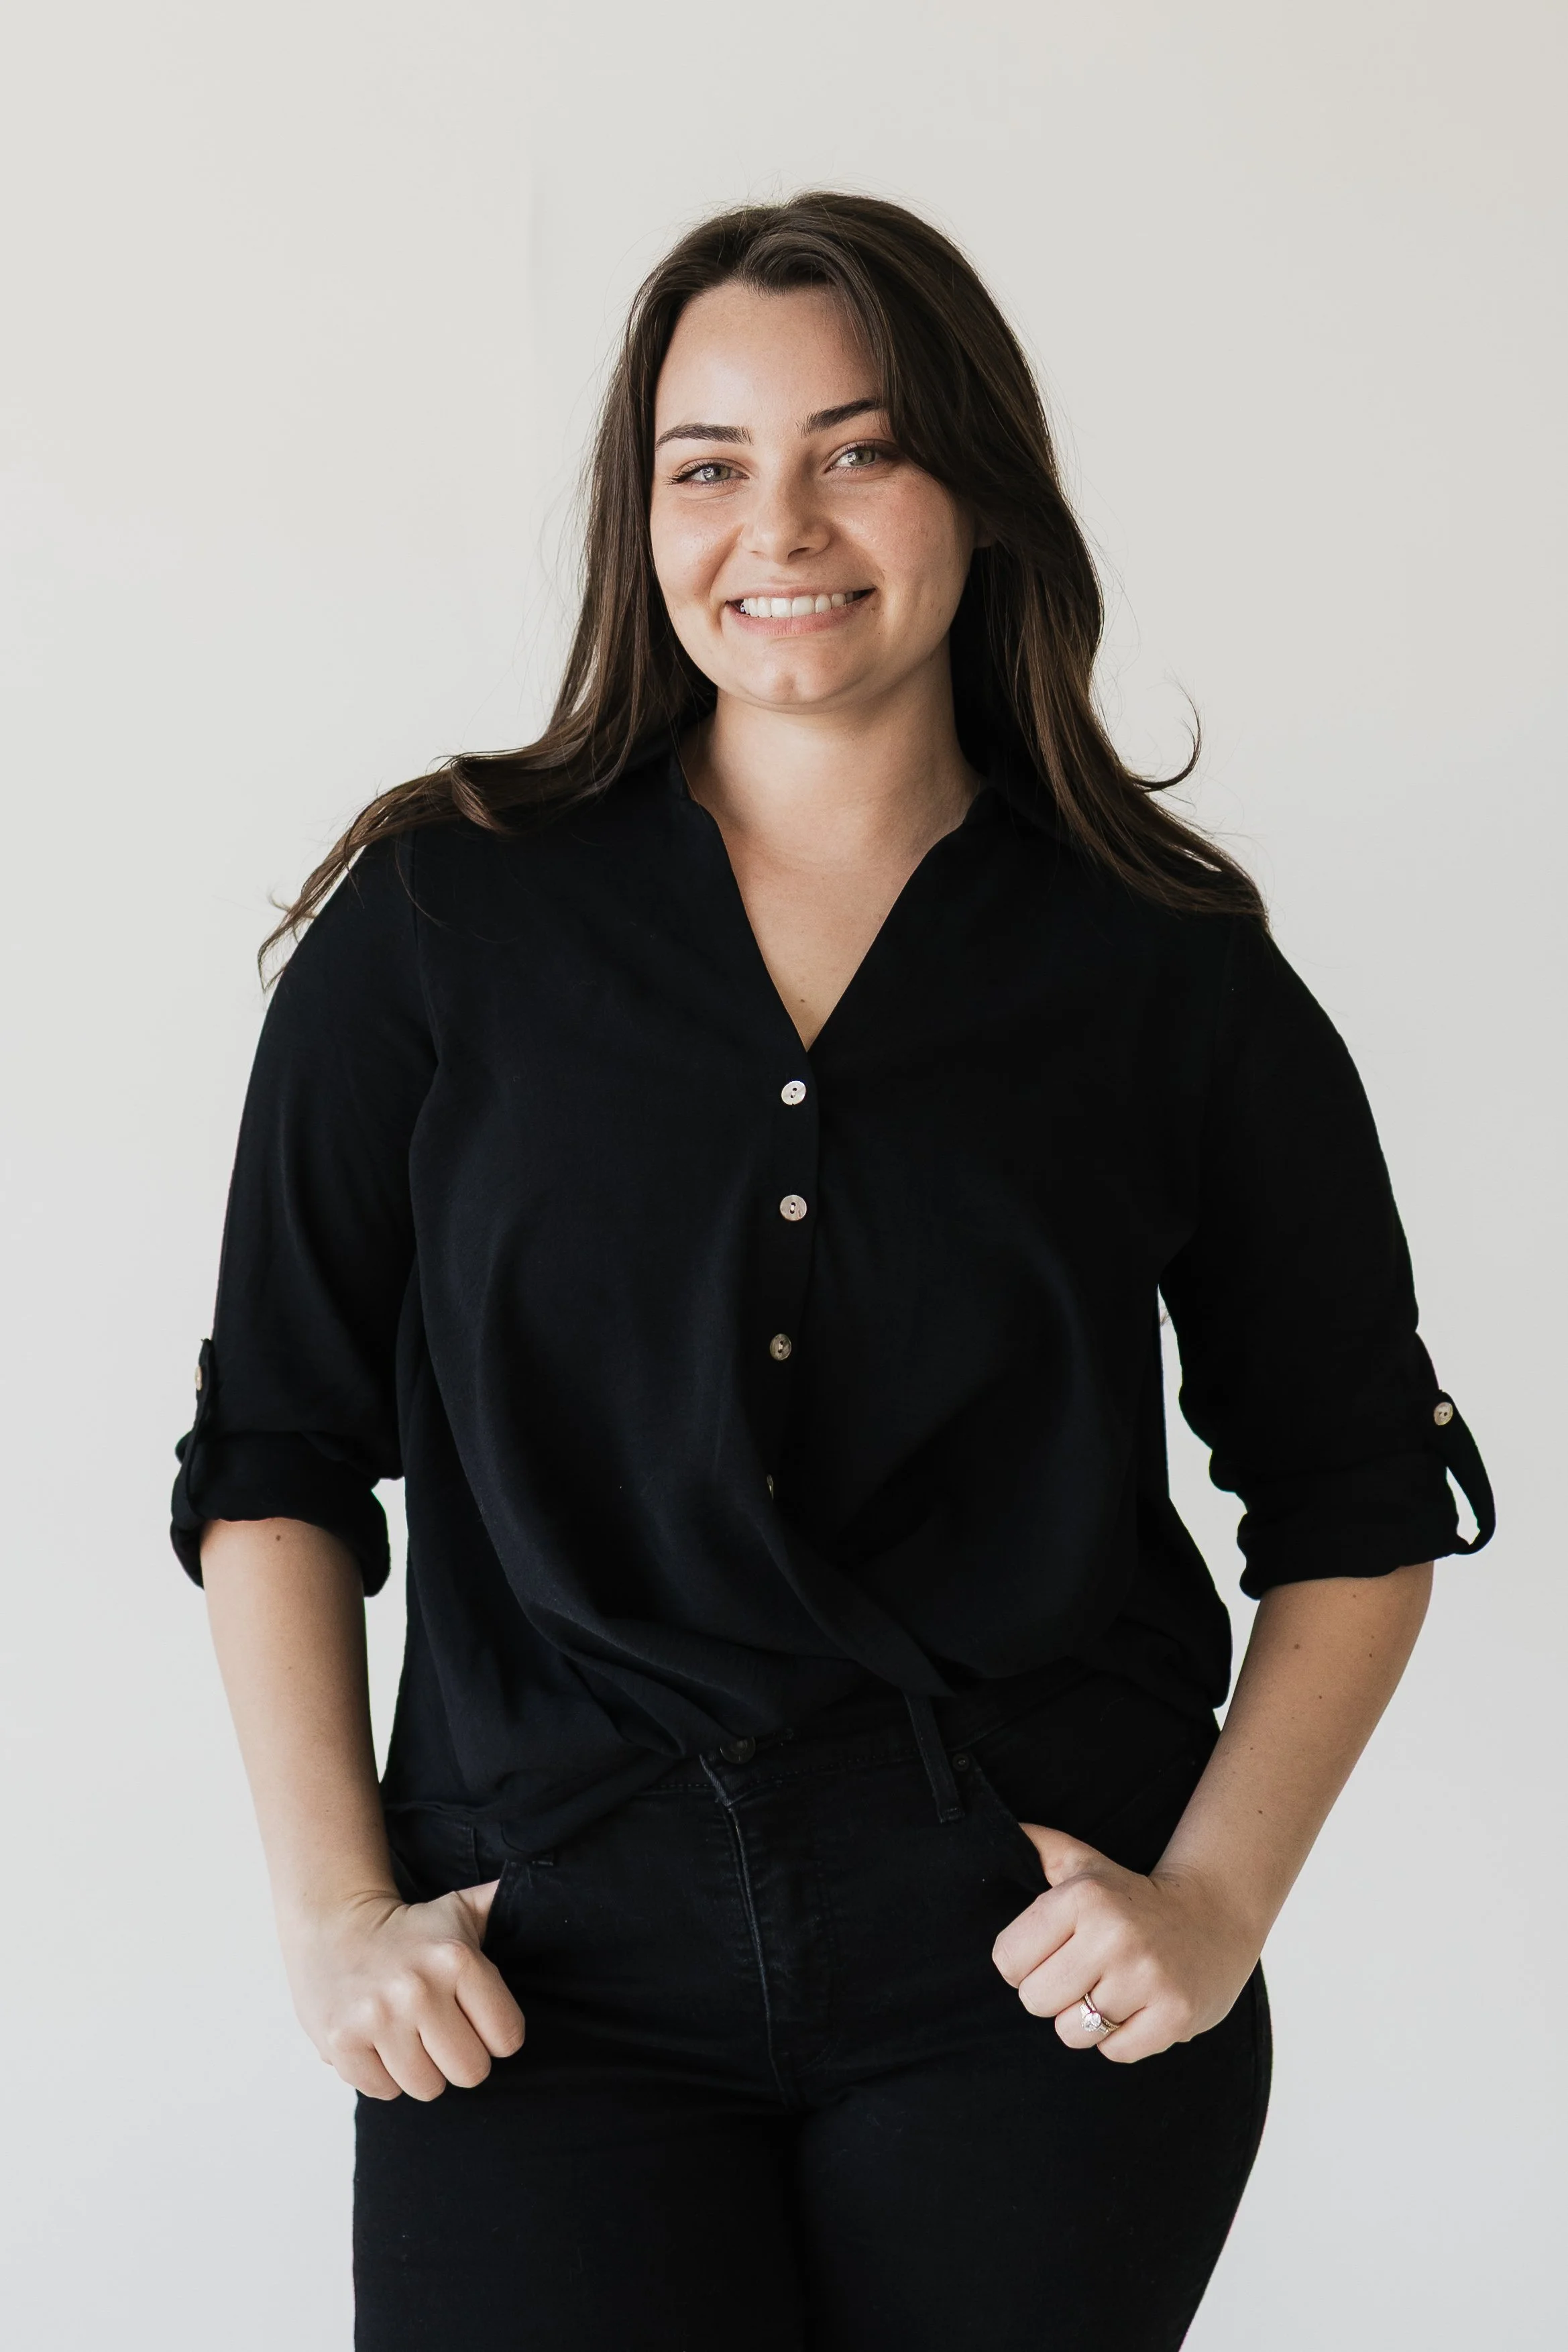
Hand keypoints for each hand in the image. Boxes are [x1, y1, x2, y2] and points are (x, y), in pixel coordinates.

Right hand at [282, 1882, 525, 2099]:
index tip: (474, 2018)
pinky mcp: (341, 2043)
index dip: (494, 2034)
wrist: (332, 1922)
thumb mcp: (460, 1909)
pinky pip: (383, 2091)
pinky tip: (378, 2041)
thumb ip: (503, 1906)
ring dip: (420, 2070)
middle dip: (459, 2057)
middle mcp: (418, 1990)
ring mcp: (377, 2018)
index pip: (507, 2039)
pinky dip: (383, 2075)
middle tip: (440, 2031)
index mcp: (457, 1959)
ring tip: (408, 2035)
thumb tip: (549, 1891)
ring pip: (427, 2087)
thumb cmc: (409, 1927)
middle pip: (470, 2072)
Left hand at [991, 1827, 1260, 2062]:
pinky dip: (1120, 2037)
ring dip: (1085, 2019)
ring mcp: (1148, 1978)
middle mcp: (1114, 1935)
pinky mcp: (1175, 2016)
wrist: (1215, 1913)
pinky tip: (1137, 2006)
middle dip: (1051, 1992)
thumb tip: (1002, 1830)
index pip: (1007, 1960)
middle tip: (1081, 1974)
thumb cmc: (1131, 1895)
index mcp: (1083, 1897)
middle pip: (1035, 2000)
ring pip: (1071, 2032)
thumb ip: (1038, 1847)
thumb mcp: (1084, 1863)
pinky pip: (1114, 2052)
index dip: (1022, 1962)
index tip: (1050, 1952)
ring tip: (1109, 1990)